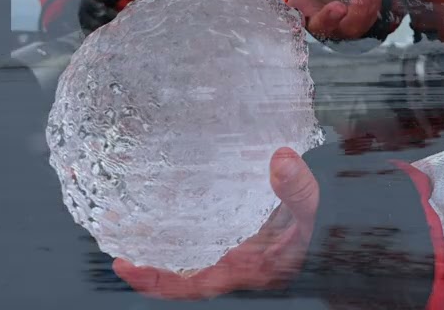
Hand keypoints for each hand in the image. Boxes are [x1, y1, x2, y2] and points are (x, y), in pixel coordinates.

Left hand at [112, 147, 319, 299]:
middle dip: (141, 255)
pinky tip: (150, 194)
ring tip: (117, 210)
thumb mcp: (311, 208)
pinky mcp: (226, 223)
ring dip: (149, 233)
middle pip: (176, 267)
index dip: (157, 280)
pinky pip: (192, 225)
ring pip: (180, 246)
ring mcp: (225, 243)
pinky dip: (170, 216)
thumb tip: (280, 160)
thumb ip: (296, 188)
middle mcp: (229, 260)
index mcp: (245, 266)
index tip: (126, 267)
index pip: (193, 283)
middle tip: (108, 230)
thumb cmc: (321, 222)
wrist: (334, 220)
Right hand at [253, 0, 381, 41]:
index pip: (314, 22)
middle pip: (343, 27)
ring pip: (361, 21)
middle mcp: (327, 24)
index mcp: (306, 15)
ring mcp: (346, 23)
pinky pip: (372, 12)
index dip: (326, 18)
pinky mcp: (361, 18)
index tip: (337, 8)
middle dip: (357, 10)